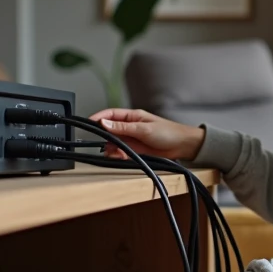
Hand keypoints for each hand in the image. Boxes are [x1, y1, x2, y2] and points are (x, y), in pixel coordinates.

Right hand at [87, 107, 205, 161]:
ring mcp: (133, 139)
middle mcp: (130, 127)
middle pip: (109, 130)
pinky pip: (122, 152)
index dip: (98, 118)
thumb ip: (123, 128)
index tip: (89, 123)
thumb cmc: (169, 133)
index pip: (110, 114)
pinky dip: (119, 155)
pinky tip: (122, 157)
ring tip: (116, 153)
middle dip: (105, 138)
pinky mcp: (136, 150)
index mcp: (132, 116)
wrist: (184, 146)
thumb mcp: (144, 129)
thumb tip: (104, 123)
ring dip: (112, 148)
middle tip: (104, 144)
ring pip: (114, 143)